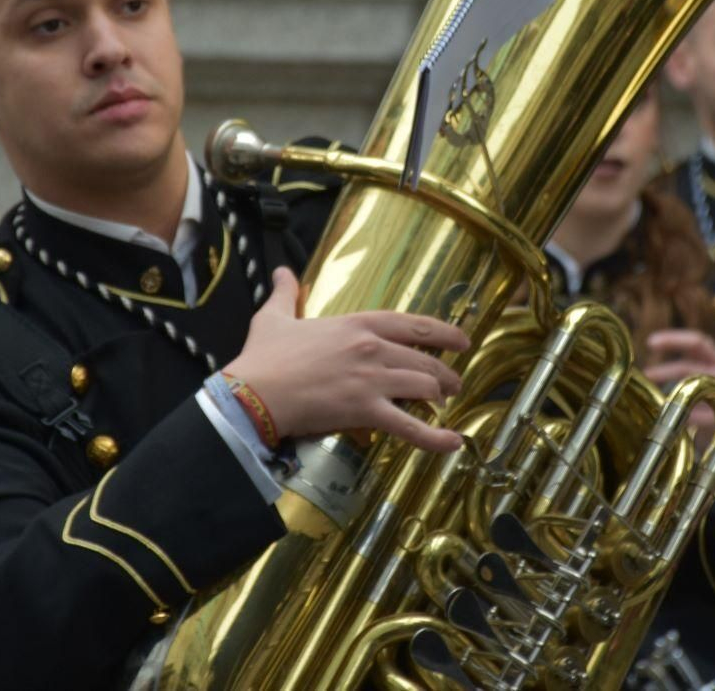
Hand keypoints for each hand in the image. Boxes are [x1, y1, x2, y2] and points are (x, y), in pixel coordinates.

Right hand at [225, 269, 470, 452]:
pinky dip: (436, 438)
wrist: (254, 393)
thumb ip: (285, 293)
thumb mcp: (274, 316)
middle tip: (453, 382)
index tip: (460, 340)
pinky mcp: (366, 410)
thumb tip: (281, 271)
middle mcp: (371, 348)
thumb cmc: (263, 357)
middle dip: (444, 371)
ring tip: (445, 405)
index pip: (410, 323)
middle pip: (424, 357)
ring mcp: (372, 379)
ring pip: (424, 386)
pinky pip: (411, 427)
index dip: (441, 332)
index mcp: (355, 324)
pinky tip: (454, 443)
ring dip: (440, 396)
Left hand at [642, 329, 714, 445]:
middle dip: (665, 370)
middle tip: (646, 374)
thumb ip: (677, 366)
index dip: (673, 339)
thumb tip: (641, 366)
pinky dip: (685, 414)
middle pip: (692, 365)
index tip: (650, 342)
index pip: (697, 341)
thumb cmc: (703, 394)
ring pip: (697, 388)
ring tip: (656, 398)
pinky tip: (670, 417)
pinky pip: (702, 415)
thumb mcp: (694, 375)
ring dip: (672, 392)